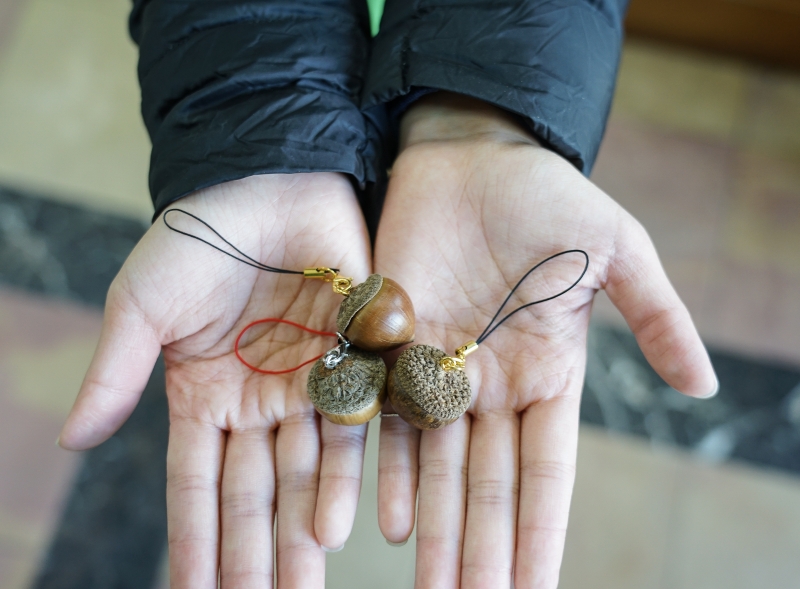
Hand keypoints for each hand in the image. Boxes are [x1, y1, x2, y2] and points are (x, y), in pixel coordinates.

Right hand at [59, 173, 372, 587]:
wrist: (263, 178)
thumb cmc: (194, 237)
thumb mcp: (142, 305)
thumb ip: (117, 372)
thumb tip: (71, 440)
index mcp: (204, 396)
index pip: (196, 484)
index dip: (194, 539)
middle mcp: (259, 401)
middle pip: (257, 490)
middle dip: (256, 551)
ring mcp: (309, 383)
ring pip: (308, 469)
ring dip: (303, 525)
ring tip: (303, 576)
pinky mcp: (356, 355)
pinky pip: (358, 419)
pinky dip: (353, 469)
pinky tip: (345, 517)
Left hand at [374, 94, 716, 588]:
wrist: (470, 154)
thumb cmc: (547, 195)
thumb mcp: (616, 248)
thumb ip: (654, 316)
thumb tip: (704, 386)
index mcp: (547, 372)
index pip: (546, 470)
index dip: (542, 530)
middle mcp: (490, 384)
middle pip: (486, 483)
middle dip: (482, 547)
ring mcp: (437, 369)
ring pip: (434, 464)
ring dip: (434, 526)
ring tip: (430, 585)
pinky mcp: (389, 345)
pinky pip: (383, 416)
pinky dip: (385, 468)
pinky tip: (388, 519)